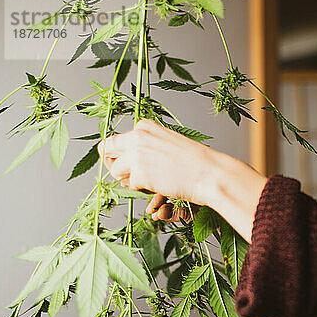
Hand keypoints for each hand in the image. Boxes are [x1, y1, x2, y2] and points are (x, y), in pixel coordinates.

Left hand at [98, 118, 267, 242]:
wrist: (210, 173)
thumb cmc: (195, 162)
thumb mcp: (167, 144)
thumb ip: (145, 148)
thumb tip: (122, 164)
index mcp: (144, 126)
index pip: (114, 140)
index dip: (119, 155)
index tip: (128, 164)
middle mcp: (138, 136)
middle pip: (106, 151)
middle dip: (115, 166)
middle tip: (130, 176)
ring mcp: (137, 154)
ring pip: (115, 170)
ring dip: (129, 179)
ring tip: (151, 181)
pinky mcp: (140, 172)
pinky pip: (130, 185)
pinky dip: (142, 189)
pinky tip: (159, 185)